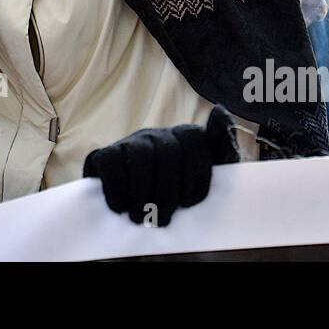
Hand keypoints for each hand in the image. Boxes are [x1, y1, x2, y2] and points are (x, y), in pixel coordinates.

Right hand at [82, 106, 238, 226]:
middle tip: (162, 218)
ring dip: (141, 193)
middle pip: (167, 154)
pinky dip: (116, 188)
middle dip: (166, 192)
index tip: (189, 203)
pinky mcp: (106, 154)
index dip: (195, 177)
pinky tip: (121, 206)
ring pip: (140, 157)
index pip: (195, 143)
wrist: (138, 208)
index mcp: (185, 137)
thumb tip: (219, 110)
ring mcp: (131, 142)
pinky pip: (110, 163)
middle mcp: (158, 134)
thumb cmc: (182, 193)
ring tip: (141, 217)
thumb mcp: (211, 173)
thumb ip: (222, 145)